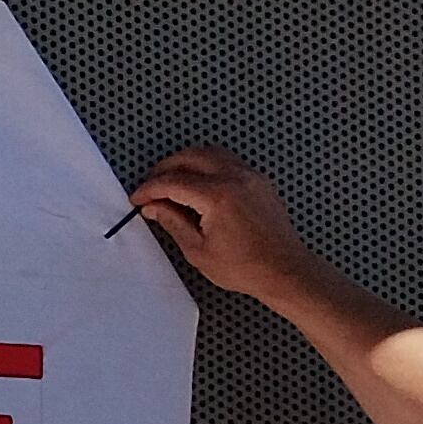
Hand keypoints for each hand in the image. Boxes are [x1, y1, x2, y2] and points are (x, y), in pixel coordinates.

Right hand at [123, 149, 324, 308]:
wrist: (284, 270)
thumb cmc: (247, 267)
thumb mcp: (198, 250)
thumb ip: (173, 222)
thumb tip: (155, 207)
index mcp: (217, 195)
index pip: (173, 181)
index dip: (150, 189)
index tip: (138, 198)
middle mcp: (235, 178)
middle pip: (190, 156)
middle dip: (165, 168)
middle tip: (151, 187)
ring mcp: (250, 176)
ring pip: (210, 153)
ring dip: (187, 162)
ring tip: (173, 183)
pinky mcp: (259, 181)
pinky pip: (228, 161)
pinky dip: (208, 166)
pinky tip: (199, 186)